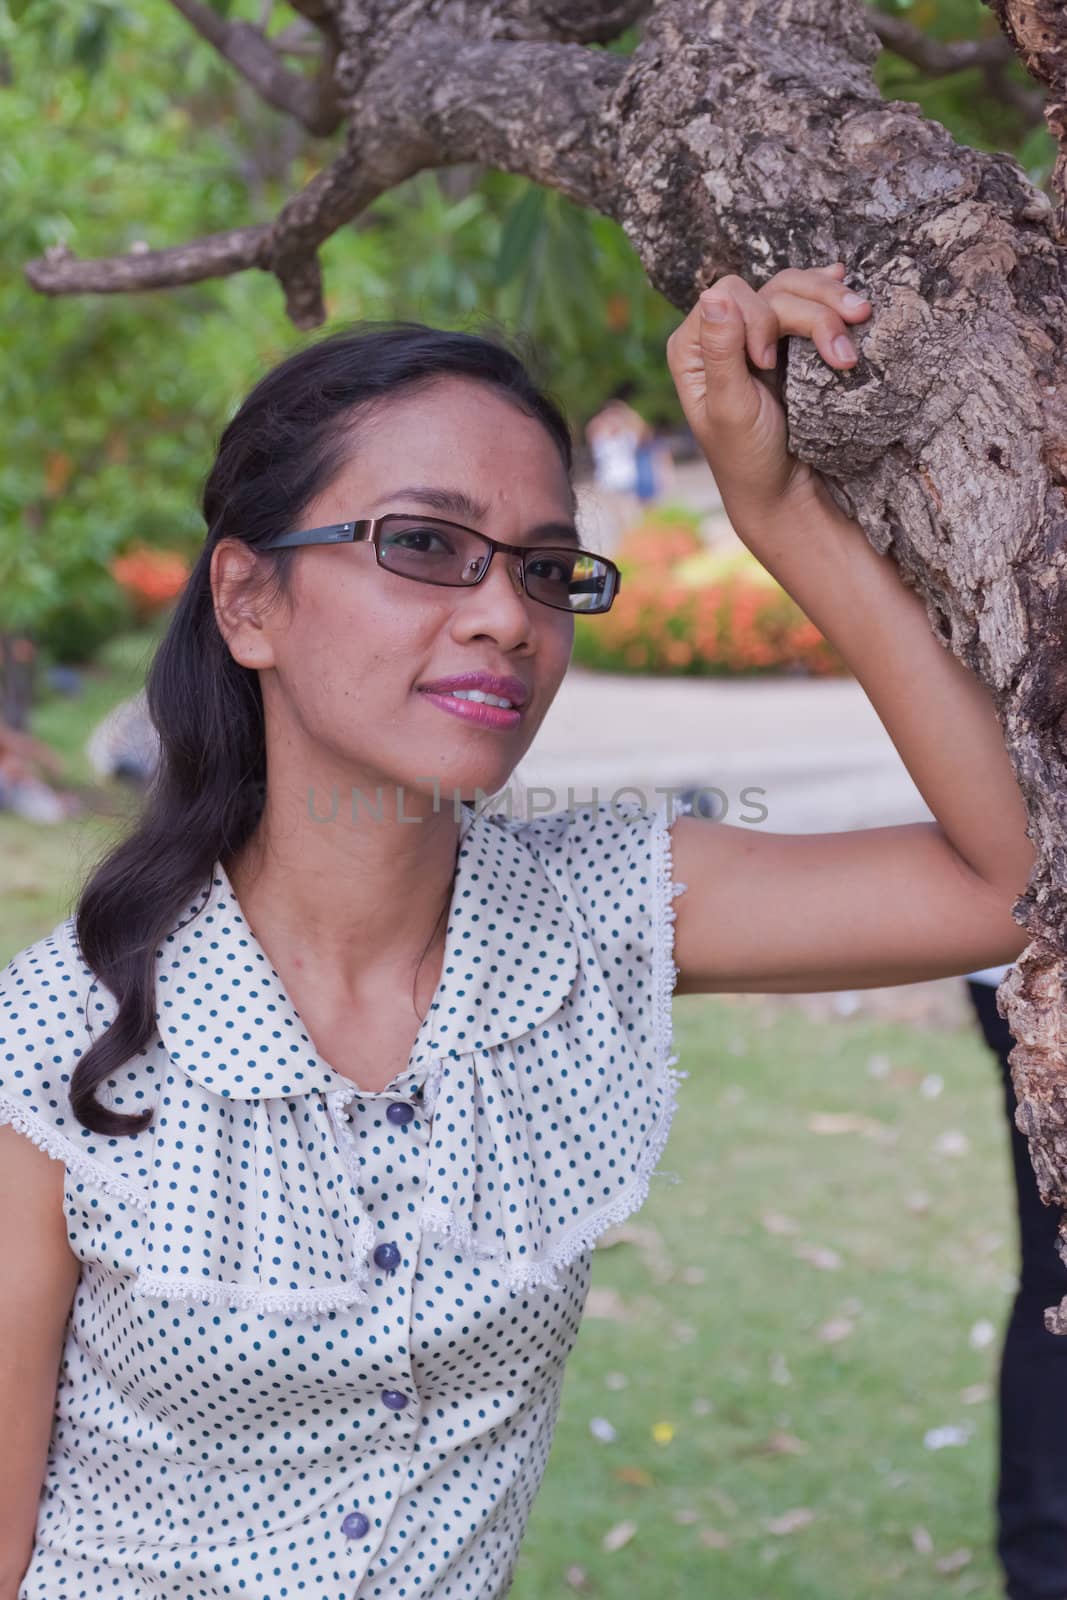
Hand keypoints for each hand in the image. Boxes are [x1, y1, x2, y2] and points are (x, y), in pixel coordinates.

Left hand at [666, 262, 871, 524]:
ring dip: (832, 302)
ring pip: (795, 291)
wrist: (781, 489)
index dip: (759, 319)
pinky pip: (807, 301)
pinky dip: (828, 292)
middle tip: (842, 353)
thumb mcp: (731, 407)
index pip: (731, 294)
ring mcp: (755, 334)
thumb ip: (721, 352)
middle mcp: (720, 333)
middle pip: (772, 290)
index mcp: (693, 347)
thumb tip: (712, 295)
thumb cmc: (748, 456)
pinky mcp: (785, 342)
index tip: (766, 363)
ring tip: (863, 317)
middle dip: (811, 312)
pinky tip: (845, 280)